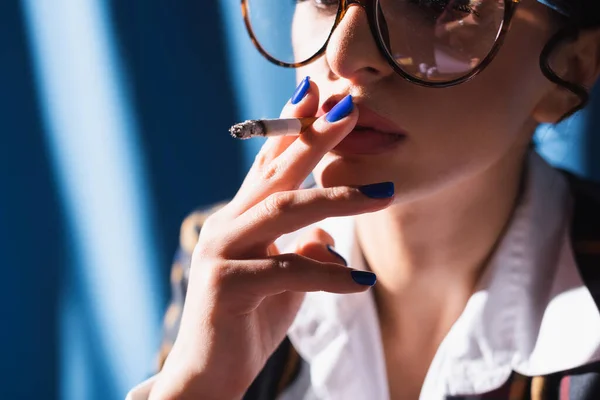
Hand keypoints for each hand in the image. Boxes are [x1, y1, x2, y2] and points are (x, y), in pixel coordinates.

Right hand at [149, 80, 393, 399]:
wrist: (209, 376)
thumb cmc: (246, 325)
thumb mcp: (284, 283)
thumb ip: (302, 252)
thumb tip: (327, 235)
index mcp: (240, 220)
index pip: (268, 165)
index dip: (292, 129)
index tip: (318, 93)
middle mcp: (226, 226)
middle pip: (275, 172)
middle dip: (313, 137)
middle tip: (348, 106)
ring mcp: (221, 253)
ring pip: (283, 211)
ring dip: (336, 199)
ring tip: (383, 195)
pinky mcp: (225, 286)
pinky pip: (288, 271)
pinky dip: (330, 276)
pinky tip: (364, 282)